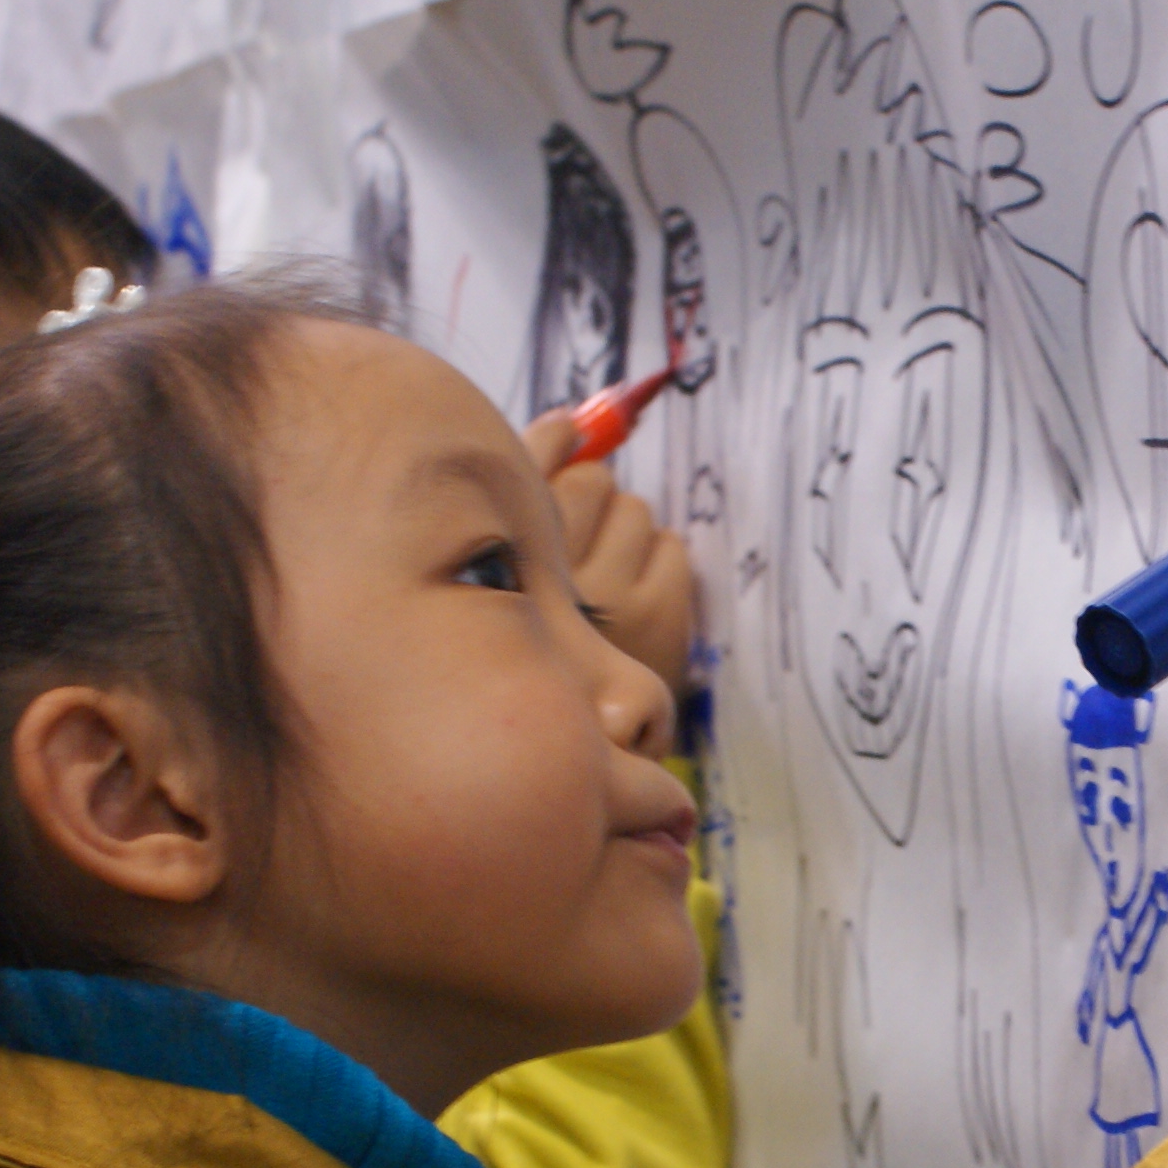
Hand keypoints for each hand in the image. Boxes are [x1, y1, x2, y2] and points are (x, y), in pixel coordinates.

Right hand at [524, 417, 699, 704]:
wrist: (578, 746)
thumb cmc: (536, 645)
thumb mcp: (506, 571)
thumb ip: (525, 491)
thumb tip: (573, 421)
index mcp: (496, 564)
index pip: (536, 461)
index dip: (557, 439)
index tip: (570, 430)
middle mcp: (545, 581)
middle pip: (593, 480)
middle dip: (592, 496)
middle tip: (582, 537)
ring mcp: (608, 601)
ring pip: (635, 512)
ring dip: (624, 534)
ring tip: (603, 579)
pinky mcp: (658, 618)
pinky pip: (671, 547)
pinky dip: (657, 564)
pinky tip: (634, 599)